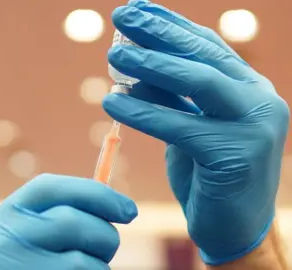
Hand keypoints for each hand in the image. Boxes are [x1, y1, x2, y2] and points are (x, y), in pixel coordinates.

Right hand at [0, 174, 137, 269]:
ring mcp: (14, 268)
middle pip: (75, 224)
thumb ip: (48, 218)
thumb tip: (113, 207)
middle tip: (106, 249)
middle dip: (104, 237)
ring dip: (97, 269)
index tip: (128, 210)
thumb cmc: (0, 266)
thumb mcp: (10, 236)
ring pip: (86, 265)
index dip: (97, 195)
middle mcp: (3, 238)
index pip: (52, 188)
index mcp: (2, 215)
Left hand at [102, 0, 288, 265]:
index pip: (207, 45)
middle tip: (121, 16)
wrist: (233, 228)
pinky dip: (142, 112)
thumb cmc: (207, 174)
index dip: (169, 24)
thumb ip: (168, 96)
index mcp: (248, 87)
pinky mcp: (235, 155)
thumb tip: (131, 67)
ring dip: (150, 64)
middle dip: (158, 33)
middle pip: (203, 55)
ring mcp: (254, 126)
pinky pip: (180, 125)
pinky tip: (111, 102)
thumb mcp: (187, 126)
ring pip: (198, 82)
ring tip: (112, 55)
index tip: (136, 7)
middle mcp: (259, 99)